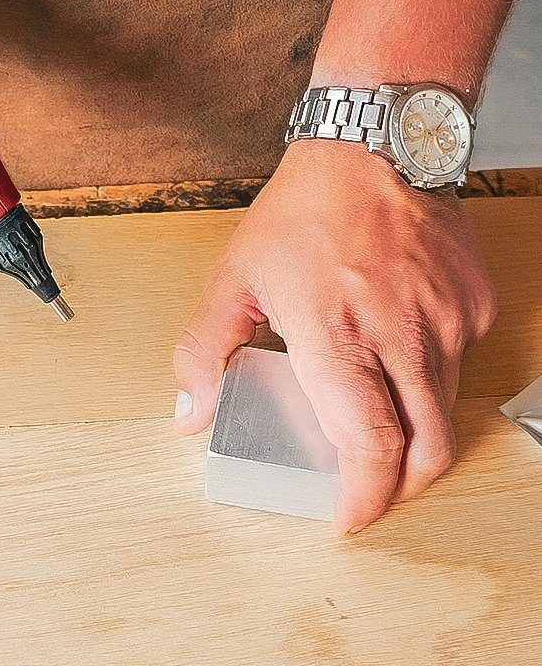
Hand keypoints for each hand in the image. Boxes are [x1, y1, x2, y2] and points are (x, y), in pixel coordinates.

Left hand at [174, 139, 496, 533]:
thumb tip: (190, 413)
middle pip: (428, 449)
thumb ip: (204, 352)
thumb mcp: (235, 279)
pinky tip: (395, 352)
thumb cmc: (303, 211)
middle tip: (369, 488)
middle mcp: (404, 337)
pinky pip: (458, 364)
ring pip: (445, 409)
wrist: (374, 148)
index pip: (370, 446)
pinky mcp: (475, 305)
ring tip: (377, 419)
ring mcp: (449, 322)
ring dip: (414, 432)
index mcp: (338, 337)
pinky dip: (428, 377)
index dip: (364, 497)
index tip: (346, 518)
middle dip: (400, 486)